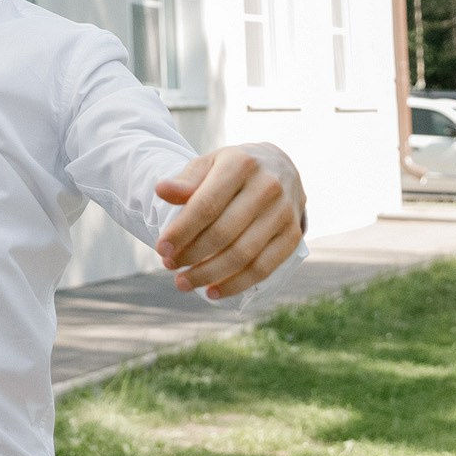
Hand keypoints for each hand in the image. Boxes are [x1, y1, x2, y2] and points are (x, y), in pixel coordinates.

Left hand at [154, 143, 305, 297]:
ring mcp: (285, 212)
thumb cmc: (232, 169)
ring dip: (210, 274)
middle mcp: (268, 187)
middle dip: (192, 255)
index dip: (181, 231)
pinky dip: (237, 284)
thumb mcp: (207, 164)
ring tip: (183, 283)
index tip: (161, 248)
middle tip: (168, 265)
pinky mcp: (295, 234)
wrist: (278, 166)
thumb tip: (161, 190)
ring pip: (244, 254)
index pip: (206, 206)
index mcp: (241, 165)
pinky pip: (265, 267)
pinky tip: (213, 291)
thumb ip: (186, 180)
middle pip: (224, 233)